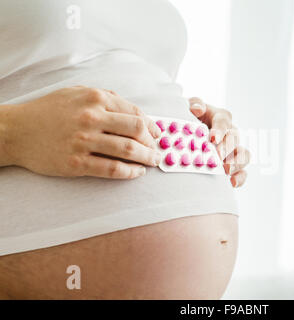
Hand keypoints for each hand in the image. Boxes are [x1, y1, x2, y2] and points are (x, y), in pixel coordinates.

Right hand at [6, 86, 161, 178]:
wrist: (16, 131)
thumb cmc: (48, 111)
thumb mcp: (76, 93)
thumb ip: (105, 97)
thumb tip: (134, 112)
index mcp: (95, 98)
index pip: (135, 112)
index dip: (151, 125)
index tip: (157, 134)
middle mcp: (91, 117)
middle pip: (136, 130)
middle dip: (153, 143)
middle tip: (157, 151)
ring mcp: (84, 141)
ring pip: (128, 150)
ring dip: (146, 158)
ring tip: (152, 162)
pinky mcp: (76, 163)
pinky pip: (112, 169)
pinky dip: (130, 172)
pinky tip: (137, 173)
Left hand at [189, 97, 249, 187]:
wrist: (182, 137)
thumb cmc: (186, 120)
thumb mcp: (187, 108)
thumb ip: (193, 104)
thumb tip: (198, 109)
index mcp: (220, 117)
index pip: (224, 120)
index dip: (220, 129)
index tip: (213, 138)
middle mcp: (230, 133)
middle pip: (234, 138)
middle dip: (227, 148)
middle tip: (218, 156)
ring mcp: (233, 150)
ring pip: (244, 155)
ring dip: (237, 163)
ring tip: (226, 170)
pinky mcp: (233, 166)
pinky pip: (242, 172)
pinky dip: (240, 178)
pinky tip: (231, 183)